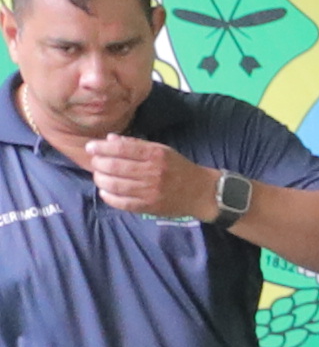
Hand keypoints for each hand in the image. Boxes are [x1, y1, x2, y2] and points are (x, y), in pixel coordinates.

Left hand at [76, 136, 213, 221]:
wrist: (201, 193)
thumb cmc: (179, 168)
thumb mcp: (161, 150)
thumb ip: (135, 144)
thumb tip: (109, 139)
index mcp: (155, 155)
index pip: (121, 148)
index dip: (101, 147)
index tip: (90, 147)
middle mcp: (152, 172)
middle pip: (113, 166)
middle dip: (98, 163)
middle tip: (95, 163)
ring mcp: (150, 191)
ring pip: (114, 185)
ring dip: (100, 180)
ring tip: (100, 176)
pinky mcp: (149, 206)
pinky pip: (121, 202)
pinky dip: (108, 197)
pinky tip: (105, 192)